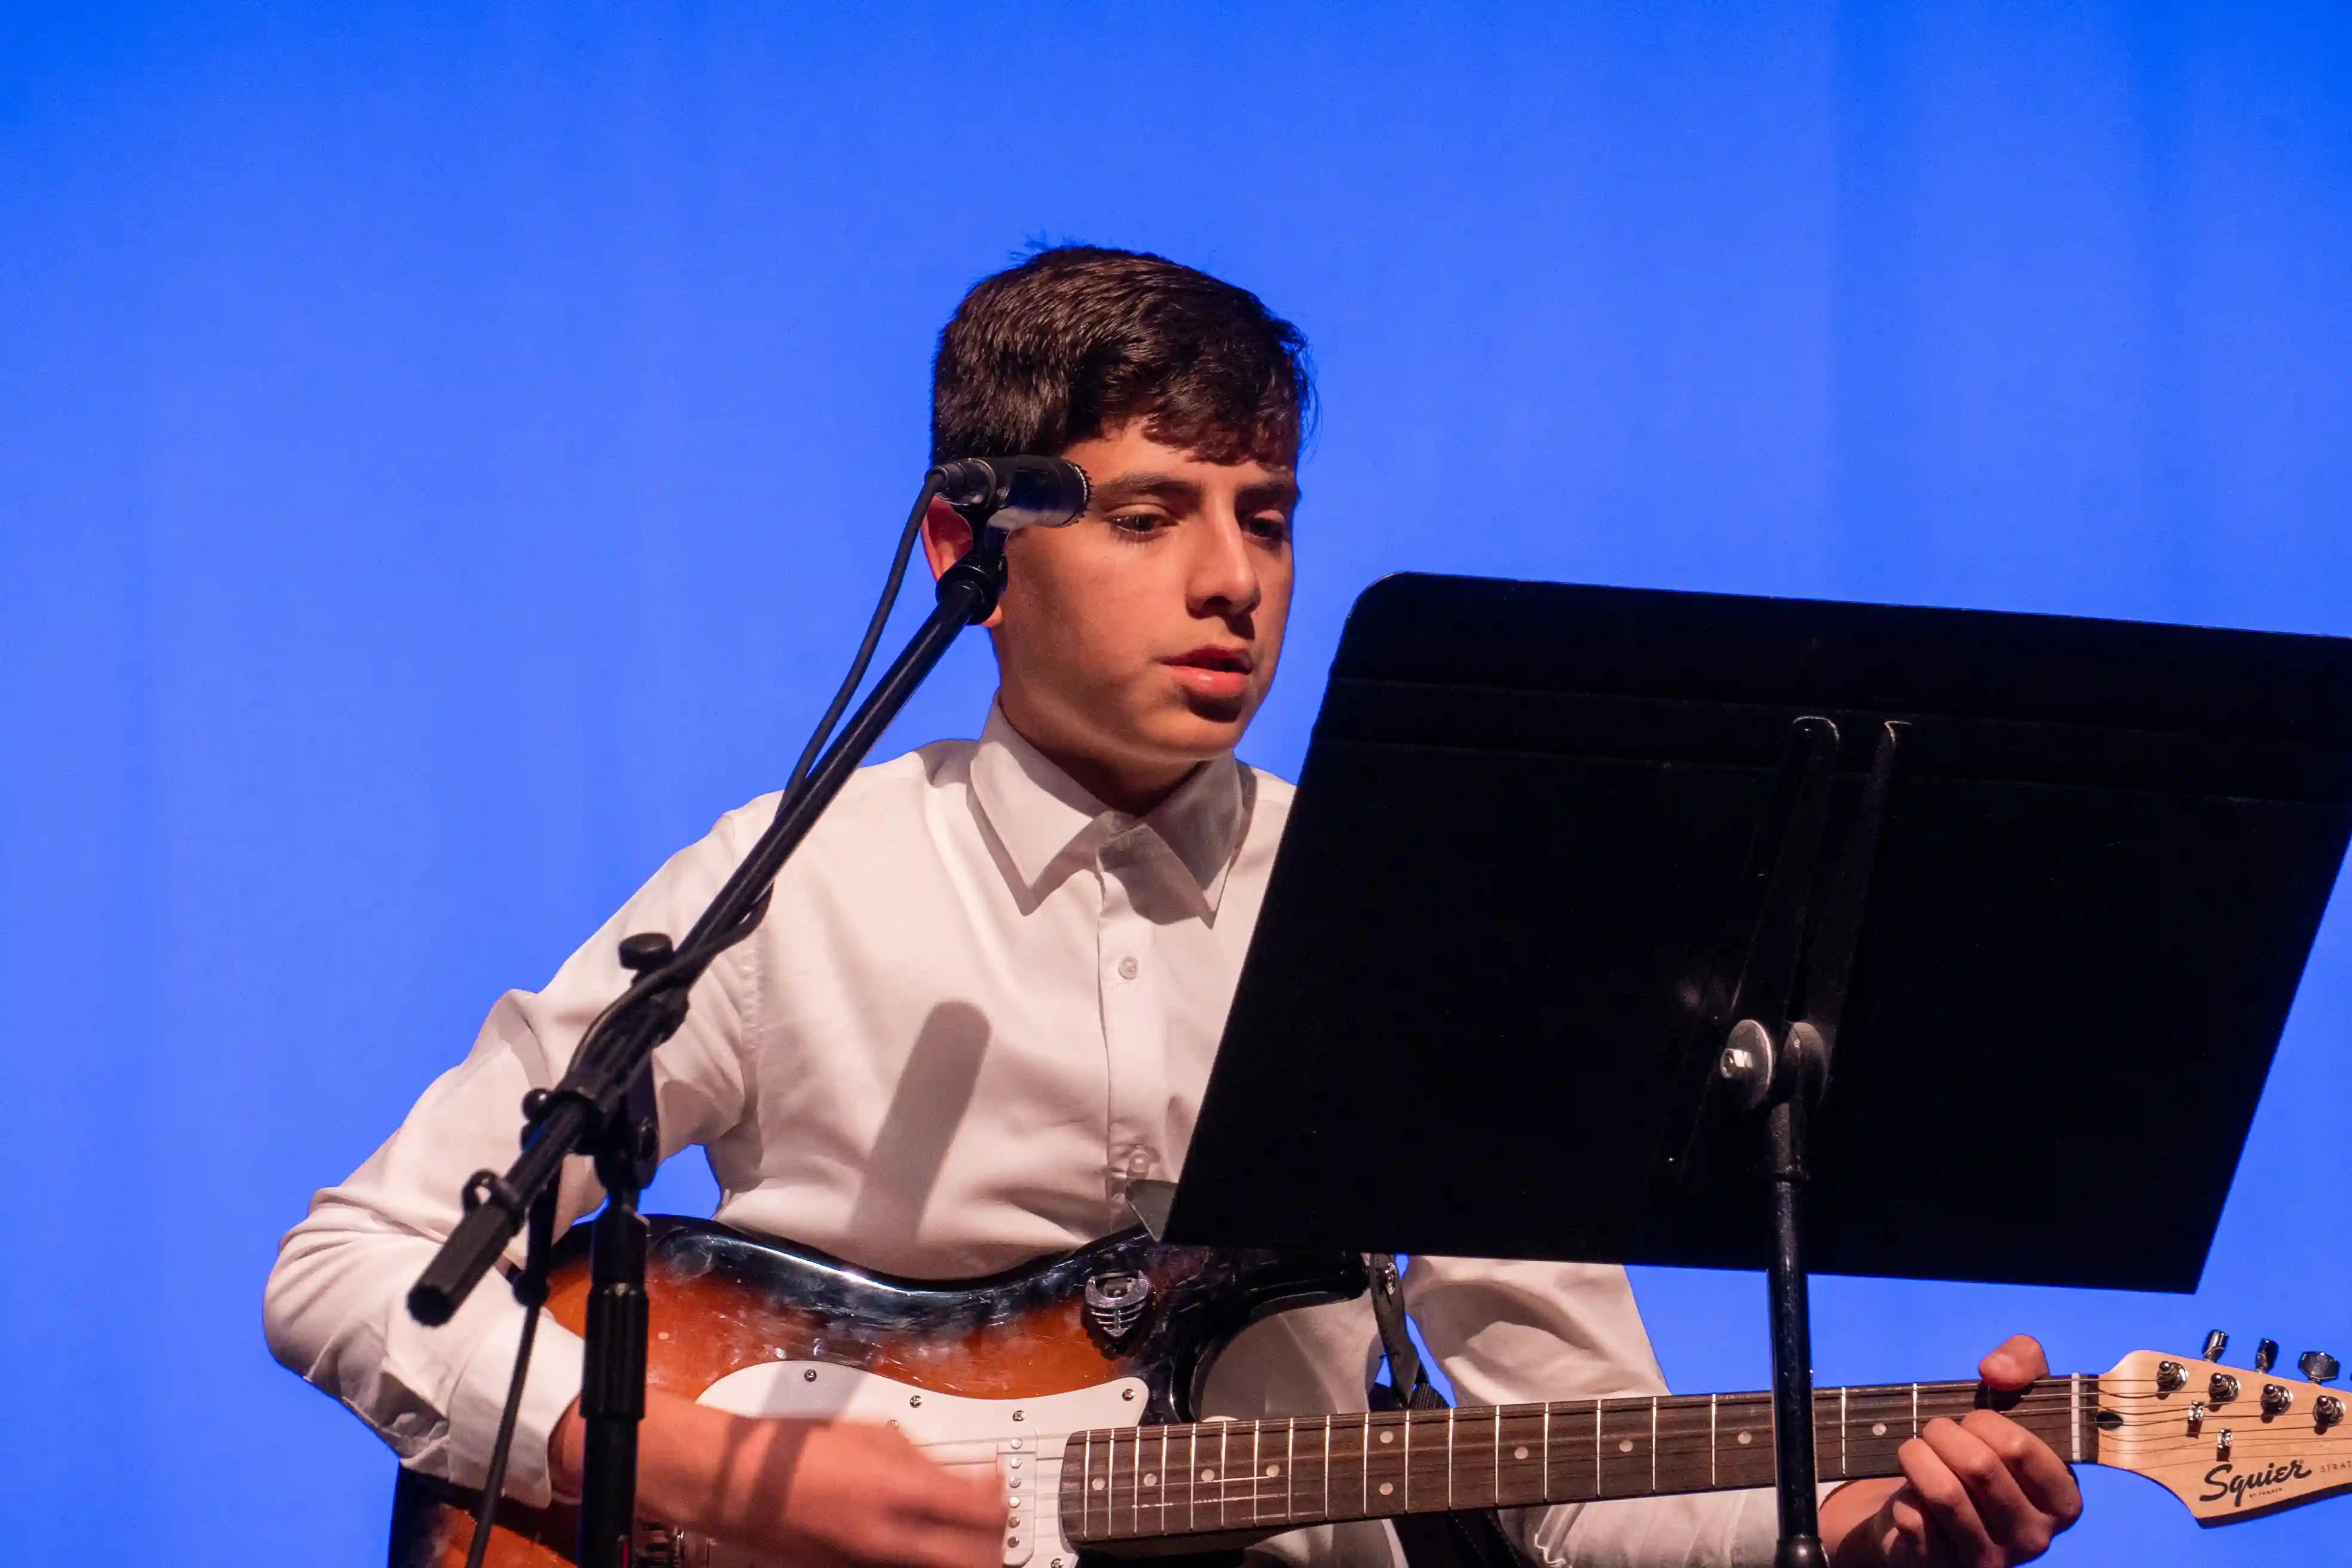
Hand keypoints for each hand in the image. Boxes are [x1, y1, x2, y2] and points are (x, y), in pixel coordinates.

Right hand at [551, 1391, 1006, 1566]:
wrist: (737, 1487)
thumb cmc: (790, 1452)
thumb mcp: (870, 1433)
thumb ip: (921, 1454)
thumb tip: (958, 1469)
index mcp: (902, 1492)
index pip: (986, 1507)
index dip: (1001, 1492)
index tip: (997, 1477)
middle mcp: (892, 1538)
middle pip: (977, 1555)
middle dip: (992, 1536)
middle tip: (989, 1514)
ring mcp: (872, 1564)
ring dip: (958, 1550)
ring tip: (957, 1529)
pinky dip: (919, 1557)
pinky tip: (913, 1536)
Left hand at [1819, 1336, 2083, 1567]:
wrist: (1924, 1506)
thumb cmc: (1975, 1449)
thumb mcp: (2009, 1398)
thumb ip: (2021, 1362)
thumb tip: (1997, 1370)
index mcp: (2062, 1500)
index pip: (2021, 1447)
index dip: (1985, 1421)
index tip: (1973, 1419)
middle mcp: (2034, 1537)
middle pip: (1979, 1466)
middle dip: (1943, 1433)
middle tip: (1935, 1431)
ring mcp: (1990, 1559)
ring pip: (1945, 1493)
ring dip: (1916, 1456)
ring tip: (1914, 1450)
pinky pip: (1915, 1520)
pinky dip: (1903, 1494)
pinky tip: (1909, 1492)